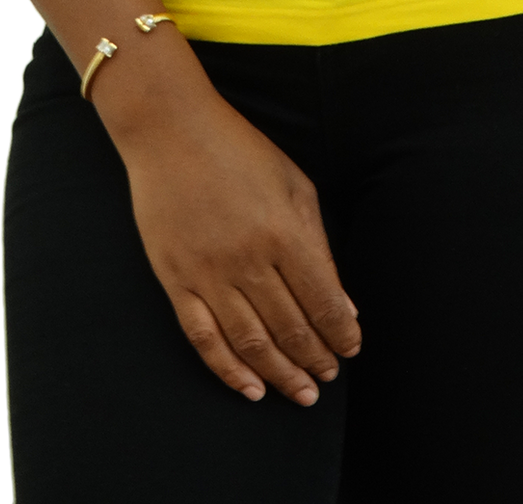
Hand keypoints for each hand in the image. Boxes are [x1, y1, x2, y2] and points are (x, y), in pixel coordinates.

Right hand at [109, 84, 360, 406]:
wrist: (170, 131)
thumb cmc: (240, 150)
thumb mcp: (295, 184)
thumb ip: (319, 245)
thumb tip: (343, 302)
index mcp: (284, 231)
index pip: (323, 300)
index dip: (341, 332)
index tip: (351, 349)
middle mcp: (248, 259)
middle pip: (290, 327)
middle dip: (316, 358)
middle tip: (328, 376)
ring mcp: (208, 273)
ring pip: (250, 342)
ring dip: (280, 373)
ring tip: (301, 392)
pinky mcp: (175, 280)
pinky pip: (203, 338)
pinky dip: (228, 370)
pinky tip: (249, 389)